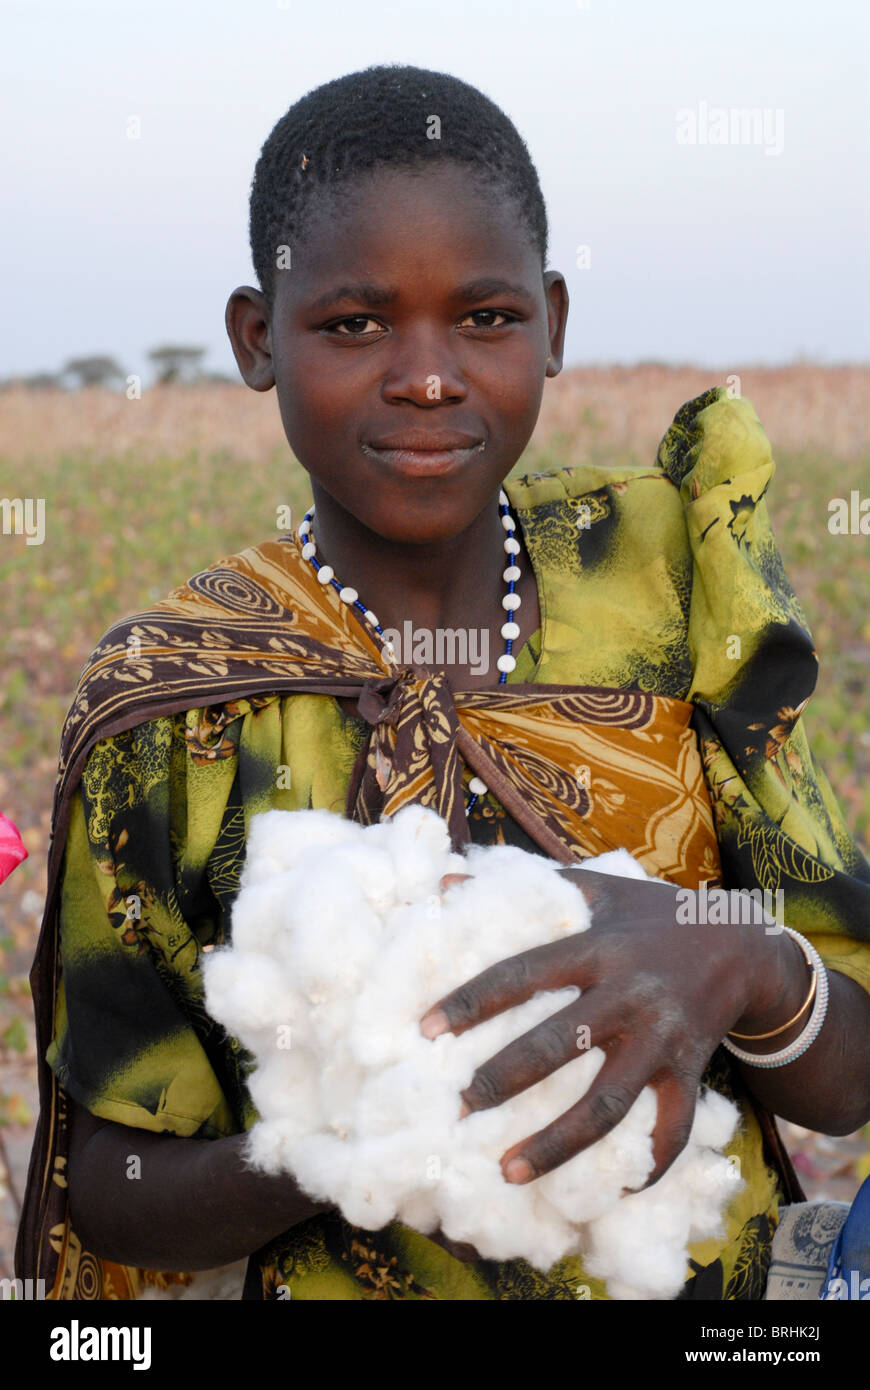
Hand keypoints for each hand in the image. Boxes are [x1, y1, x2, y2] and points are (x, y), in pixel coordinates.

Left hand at [420, 867, 803, 1190]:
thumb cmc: (653, 915)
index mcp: (598, 948)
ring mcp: (661, 1039)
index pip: (522, 974)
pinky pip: (671, 1130)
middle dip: (502, 1079)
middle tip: (457, 1108)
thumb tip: (445, 880)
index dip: (472, 1002)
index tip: (425, 1030)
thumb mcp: (596, 887)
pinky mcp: (690, 1071)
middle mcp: (628, 995)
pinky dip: (647, 1166)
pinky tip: (612, 1194)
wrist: (743, 942)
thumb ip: (526, 885)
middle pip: (558, 1045)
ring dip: (556, 1143)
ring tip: (508, 1172)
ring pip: (606, 1104)